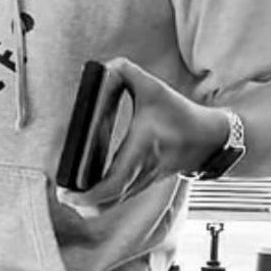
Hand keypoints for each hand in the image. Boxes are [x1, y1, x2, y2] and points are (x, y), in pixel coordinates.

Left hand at [58, 57, 229, 214]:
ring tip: (69, 194)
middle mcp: (140, 172)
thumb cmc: (181, 114)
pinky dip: (102, 200)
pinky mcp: (143, 183)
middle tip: (61, 194)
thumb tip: (104, 65)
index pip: (111, 185)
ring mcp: (142, 181)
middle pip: (107, 203)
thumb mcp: (154, 88)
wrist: (209, 138)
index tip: (66, 192)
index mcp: (140, 151)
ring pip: (113, 205)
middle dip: (82, 204)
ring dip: (90, 205)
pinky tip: (85, 191)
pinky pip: (119, 199)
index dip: (86, 195)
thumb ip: (127, 72)